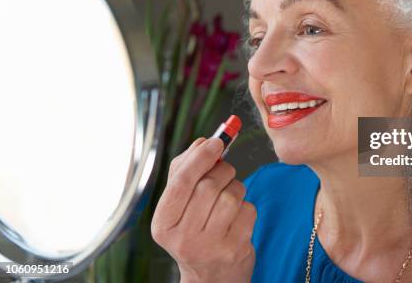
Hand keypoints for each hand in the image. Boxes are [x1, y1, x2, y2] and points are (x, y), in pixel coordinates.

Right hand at [151, 137, 256, 282]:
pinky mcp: (235, 249)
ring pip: (231, 195)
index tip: (215, 141)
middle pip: (208, 185)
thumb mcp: (179, 207)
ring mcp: (210, 246)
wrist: (211, 277)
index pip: (181, 182)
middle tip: (225, 170)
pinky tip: (236, 218)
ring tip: (229, 198)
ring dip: (236, 188)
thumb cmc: (194, 231)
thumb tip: (201, 141)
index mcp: (163, 224)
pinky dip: (246, 206)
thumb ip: (185, 172)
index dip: (199, 158)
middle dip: (222, 170)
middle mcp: (183, 238)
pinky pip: (248, 209)